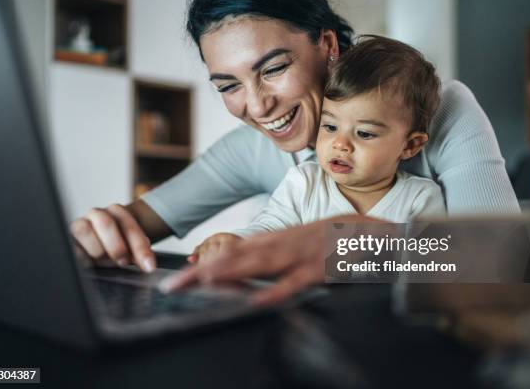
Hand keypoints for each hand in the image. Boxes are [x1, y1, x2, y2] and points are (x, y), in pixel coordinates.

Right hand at [69, 203, 155, 271]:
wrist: (96, 245)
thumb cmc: (116, 246)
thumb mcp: (130, 249)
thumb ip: (139, 253)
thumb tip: (147, 265)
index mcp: (116, 212)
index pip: (128, 224)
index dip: (139, 246)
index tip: (148, 265)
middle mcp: (96, 215)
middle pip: (106, 223)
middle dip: (117, 245)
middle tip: (123, 261)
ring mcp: (79, 225)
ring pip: (84, 230)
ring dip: (97, 249)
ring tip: (103, 262)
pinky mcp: (66, 238)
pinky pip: (69, 245)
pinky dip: (79, 255)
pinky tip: (87, 265)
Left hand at [160, 219, 331, 305]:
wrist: (356, 230)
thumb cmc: (317, 239)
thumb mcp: (285, 243)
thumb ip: (261, 254)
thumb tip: (234, 269)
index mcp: (268, 241)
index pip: (226, 253)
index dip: (199, 266)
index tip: (175, 280)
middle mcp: (276, 246)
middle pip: (233, 258)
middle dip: (201, 272)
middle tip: (174, 285)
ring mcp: (294, 257)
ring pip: (257, 265)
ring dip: (228, 273)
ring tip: (201, 282)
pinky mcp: (314, 270)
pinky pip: (292, 282)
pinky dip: (274, 291)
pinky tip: (257, 300)